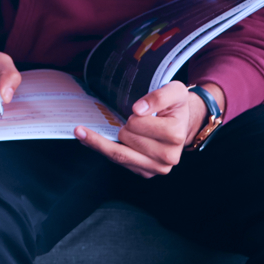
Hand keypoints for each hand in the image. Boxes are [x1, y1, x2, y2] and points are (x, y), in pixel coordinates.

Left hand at [74, 81, 205, 177]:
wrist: (181, 124)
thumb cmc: (175, 107)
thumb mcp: (175, 91)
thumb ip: (159, 96)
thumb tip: (138, 109)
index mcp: (176, 135)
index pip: (137, 124)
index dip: (132, 117)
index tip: (134, 110)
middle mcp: (169, 157)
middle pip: (126, 138)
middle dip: (124, 126)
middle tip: (130, 120)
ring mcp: (157, 168)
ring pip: (118, 155)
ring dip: (100, 141)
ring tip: (81, 131)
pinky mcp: (145, 173)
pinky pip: (118, 162)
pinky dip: (101, 149)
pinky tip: (89, 141)